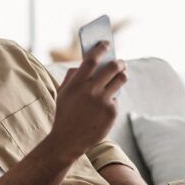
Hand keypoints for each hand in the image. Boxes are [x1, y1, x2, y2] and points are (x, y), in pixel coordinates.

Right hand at [50, 41, 127, 158]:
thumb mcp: (63, 93)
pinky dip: (113, 98)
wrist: (67, 140)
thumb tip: (86, 62)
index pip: (91, 59)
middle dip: (119, 61)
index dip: (100, 48)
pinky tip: (107, 104)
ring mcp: (102, 101)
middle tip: (120, 62)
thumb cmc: (65, 114)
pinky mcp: (111, 111)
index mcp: (76, 83)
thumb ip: (72, 76)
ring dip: (122, 75)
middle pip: (112, 67)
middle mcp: (90, 90)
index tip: (106, 43)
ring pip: (121, 79)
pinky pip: (117, 98)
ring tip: (121, 74)